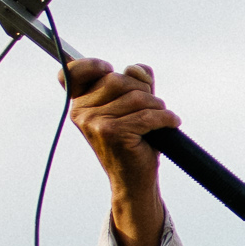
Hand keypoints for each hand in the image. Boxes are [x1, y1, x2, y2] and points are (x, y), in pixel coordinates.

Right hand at [59, 57, 176, 245]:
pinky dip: (165, 119)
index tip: (109, 69)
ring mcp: (94, 122)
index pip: (73, 71)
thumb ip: (135, 82)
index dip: (92, 65)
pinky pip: (147, 115)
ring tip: (159, 121)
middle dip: (143, 91)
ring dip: (157, 107)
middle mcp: (81, 112)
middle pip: (119, 79)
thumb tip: (136, 69)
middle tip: (150, 109)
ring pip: (137, 97)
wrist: (133, 180)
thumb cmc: (133, 141)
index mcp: (79, 104)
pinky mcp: (112, 132)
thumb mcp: (132, 106)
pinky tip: (171, 124)